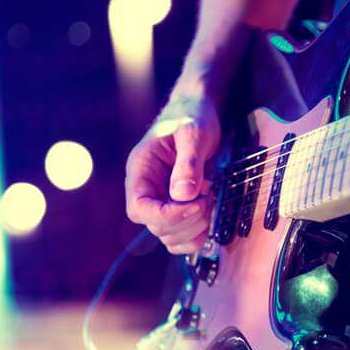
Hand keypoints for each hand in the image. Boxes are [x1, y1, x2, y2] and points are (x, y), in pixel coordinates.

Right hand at [125, 94, 220, 253]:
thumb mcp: (193, 134)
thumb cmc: (192, 117)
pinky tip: (211, 213)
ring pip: (169, 237)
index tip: (195, 204)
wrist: (198, 112)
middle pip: (156, 226)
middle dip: (188, 218)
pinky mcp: (177, 208)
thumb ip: (188, 163)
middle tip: (208, 193)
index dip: (166, 215)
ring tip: (209, 198)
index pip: (139, 208)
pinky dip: (198, 235)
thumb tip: (183, 195)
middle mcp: (146, 190)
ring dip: (195, 228)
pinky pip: (181, 237)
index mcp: (140, 171)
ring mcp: (161, 201)